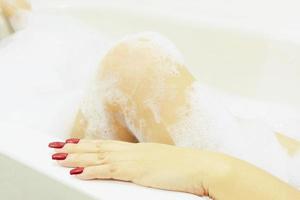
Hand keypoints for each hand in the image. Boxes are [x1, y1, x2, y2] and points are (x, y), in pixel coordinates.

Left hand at [49, 139, 228, 197]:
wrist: (202, 167)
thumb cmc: (186, 168)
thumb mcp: (162, 165)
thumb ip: (147, 166)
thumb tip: (139, 169)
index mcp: (138, 150)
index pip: (107, 144)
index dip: (88, 143)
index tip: (73, 142)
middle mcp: (133, 151)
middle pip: (98, 147)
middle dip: (75, 147)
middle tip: (55, 145)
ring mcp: (134, 159)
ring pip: (98, 156)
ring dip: (76, 156)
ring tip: (57, 155)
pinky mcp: (138, 170)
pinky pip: (109, 170)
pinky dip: (91, 170)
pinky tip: (77, 171)